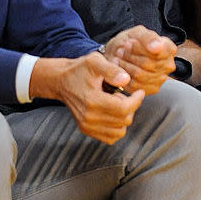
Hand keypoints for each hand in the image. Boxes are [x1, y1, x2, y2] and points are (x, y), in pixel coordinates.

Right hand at [30, 51, 144, 143]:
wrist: (61, 81)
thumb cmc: (80, 70)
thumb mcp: (95, 62)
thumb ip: (112, 70)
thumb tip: (126, 80)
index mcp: (92, 100)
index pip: (124, 108)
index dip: (137, 100)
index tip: (139, 91)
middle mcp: (89, 117)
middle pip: (124, 120)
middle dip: (130, 107)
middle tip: (121, 94)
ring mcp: (87, 126)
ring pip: (120, 131)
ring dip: (124, 118)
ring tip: (115, 104)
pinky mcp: (86, 130)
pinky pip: (111, 137)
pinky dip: (117, 127)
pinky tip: (112, 113)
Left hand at [103, 26, 176, 94]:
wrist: (122, 53)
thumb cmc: (132, 42)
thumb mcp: (137, 33)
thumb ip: (148, 38)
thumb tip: (157, 47)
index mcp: (168, 48)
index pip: (155, 51)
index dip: (139, 48)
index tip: (129, 43)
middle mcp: (169, 65)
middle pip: (147, 64)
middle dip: (130, 57)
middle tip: (120, 51)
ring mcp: (161, 79)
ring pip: (140, 75)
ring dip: (125, 66)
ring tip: (119, 58)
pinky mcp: (151, 89)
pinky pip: (135, 85)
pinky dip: (124, 76)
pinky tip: (121, 68)